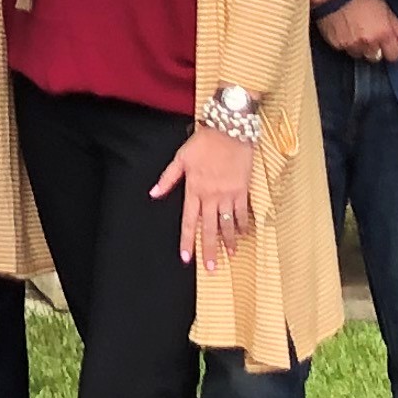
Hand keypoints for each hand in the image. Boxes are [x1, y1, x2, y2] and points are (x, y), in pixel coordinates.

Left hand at [150, 123, 257, 270]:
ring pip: (228, 224)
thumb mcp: (180, 158)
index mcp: (194, 189)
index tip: (187, 258)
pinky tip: (244, 234)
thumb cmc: (204, 142)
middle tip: (212, 268)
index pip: (189, 221)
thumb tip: (153, 194)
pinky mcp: (242, 189)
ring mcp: (228, 194)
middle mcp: (211, 195)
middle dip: (209, 250)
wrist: (230, 129)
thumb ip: (167, 178)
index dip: (187, 241)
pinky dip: (243, 224)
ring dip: (229, 241)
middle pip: (209, 228)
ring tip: (230, 255)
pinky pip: (243, 212)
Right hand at [317, 0, 397, 62]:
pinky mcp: (336, 45)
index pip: (394, 56)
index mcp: (383, 34)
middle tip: (370, 34)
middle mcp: (368, 43)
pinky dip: (345, 43)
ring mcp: (351, 45)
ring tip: (355, 32)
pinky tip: (344, 30)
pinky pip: (344, 50)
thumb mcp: (385, 8)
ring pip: (359, 55)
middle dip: (375, 49)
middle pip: (376, 58)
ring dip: (359, 47)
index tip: (388, 44)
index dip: (392, 50)